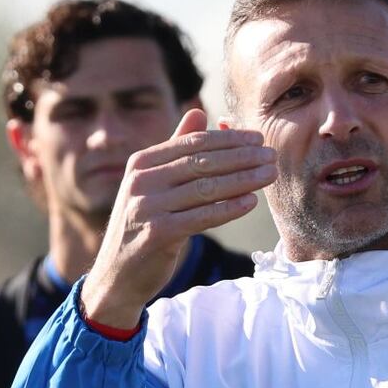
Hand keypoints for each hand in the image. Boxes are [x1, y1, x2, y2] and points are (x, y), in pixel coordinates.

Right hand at [79, 108, 274, 329]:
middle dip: (241, 158)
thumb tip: (198, 112)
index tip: (258, 140)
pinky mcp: (157, 234)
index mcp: (142, 163)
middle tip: (271, 157)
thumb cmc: (142, 226)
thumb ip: (174, 150)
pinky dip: (229, 209)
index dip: (229, 140)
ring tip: (268, 176)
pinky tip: (251, 202)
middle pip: (201, 163)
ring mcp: (148, 207)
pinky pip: (202, 217)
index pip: (192, 144)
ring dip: (243, 180)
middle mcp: (142, 181)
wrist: (116, 275)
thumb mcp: (153, 184)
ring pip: (205, 188)